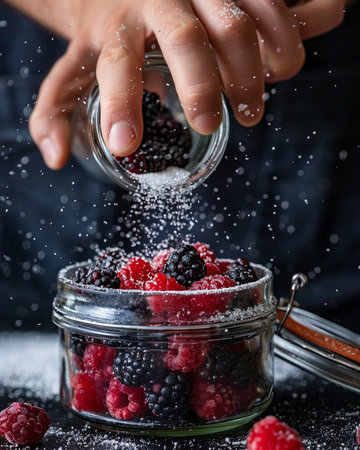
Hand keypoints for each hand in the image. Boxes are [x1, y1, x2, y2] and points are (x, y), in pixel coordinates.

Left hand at [28, 0, 344, 168]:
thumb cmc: (106, 38)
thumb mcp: (75, 70)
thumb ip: (57, 111)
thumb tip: (54, 158)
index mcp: (114, 27)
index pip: (116, 64)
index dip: (120, 104)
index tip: (126, 145)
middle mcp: (155, 0)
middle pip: (182, 37)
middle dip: (199, 85)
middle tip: (207, 126)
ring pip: (232, 22)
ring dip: (248, 72)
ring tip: (250, 115)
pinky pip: (266, 5)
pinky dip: (282, 38)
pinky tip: (281, 70)